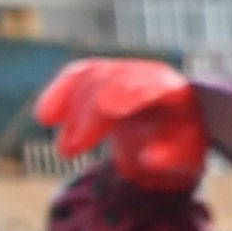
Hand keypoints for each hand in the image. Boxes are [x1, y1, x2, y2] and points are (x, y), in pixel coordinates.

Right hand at [39, 57, 205, 194]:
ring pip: (90, 78)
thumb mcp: (185, 158)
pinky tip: (45, 118)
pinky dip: (58, 96)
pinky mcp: (103, 75)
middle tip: (70, 150)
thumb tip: (150, 159)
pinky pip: (76, 77)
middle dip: (90, 115)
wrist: (171, 136)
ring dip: (71, 112)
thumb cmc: (181, 148)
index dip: (128, 94)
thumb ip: (171, 156)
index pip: (151, 85)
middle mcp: (150, 74)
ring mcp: (125, 71)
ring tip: (65, 150)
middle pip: (114, 82)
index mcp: (176, 91)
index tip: (107, 109)